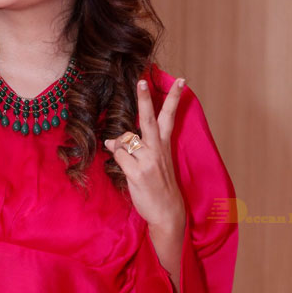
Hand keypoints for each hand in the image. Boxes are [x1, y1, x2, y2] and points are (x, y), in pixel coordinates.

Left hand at [104, 76, 186, 236]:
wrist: (167, 211)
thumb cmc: (159, 186)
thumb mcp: (154, 164)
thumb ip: (135, 149)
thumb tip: (110, 140)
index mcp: (165, 145)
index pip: (170, 117)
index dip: (174, 98)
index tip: (181, 80)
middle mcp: (158, 149)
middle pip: (150, 119)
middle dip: (145, 99)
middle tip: (142, 81)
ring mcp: (148, 161)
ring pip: (125, 140)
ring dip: (119, 146)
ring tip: (129, 161)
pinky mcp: (138, 173)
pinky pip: (118, 156)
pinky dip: (117, 159)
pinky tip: (124, 169)